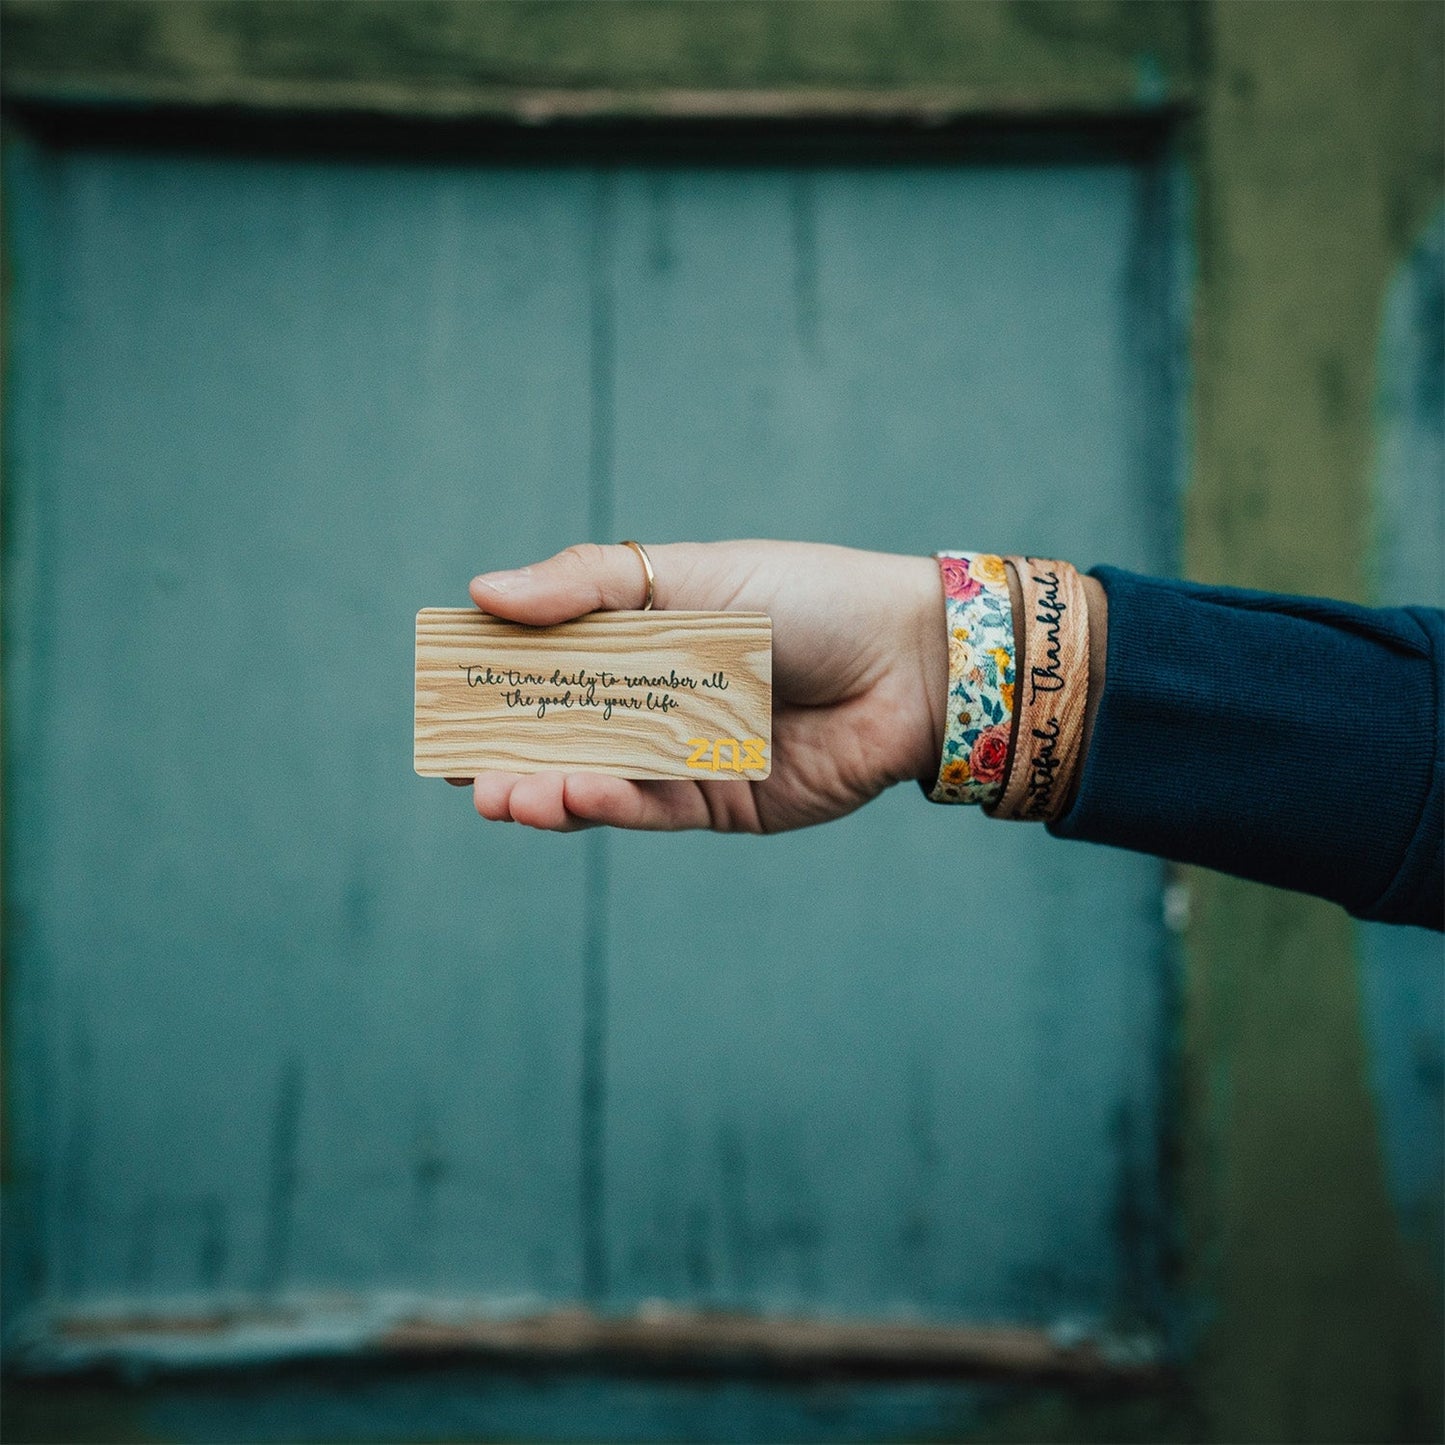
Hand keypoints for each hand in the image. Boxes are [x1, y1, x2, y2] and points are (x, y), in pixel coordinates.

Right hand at [458, 541, 946, 832]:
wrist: (910, 659)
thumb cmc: (804, 596)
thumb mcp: (690, 573)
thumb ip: (589, 585)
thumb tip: (480, 592)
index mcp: (642, 638)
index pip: (551, 663)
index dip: (497, 681)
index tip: (445, 695)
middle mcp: (657, 701)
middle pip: (565, 733)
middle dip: (510, 754)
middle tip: (459, 769)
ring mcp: (686, 757)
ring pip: (601, 780)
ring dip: (548, 790)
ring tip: (500, 795)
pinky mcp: (722, 802)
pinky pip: (656, 808)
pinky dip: (612, 804)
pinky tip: (573, 795)